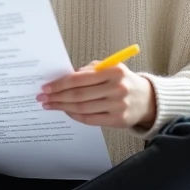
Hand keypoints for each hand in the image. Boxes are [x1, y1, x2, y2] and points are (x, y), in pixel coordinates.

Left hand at [36, 63, 155, 129]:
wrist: (147, 99)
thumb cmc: (123, 81)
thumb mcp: (110, 69)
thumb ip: (89, 71)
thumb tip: (63, 79)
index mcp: (114, 71)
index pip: (80, 79)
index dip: (60, 83)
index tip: (46, 87)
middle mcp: (117, 88)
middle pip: (78, 94)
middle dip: (57, 96)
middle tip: (43, 97)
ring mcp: (118, 106)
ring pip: (82, 107)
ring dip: (62, 106)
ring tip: (50, 105)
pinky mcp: (117, 120)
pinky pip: (89, 119)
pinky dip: (75, 115)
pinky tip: (66, 111)